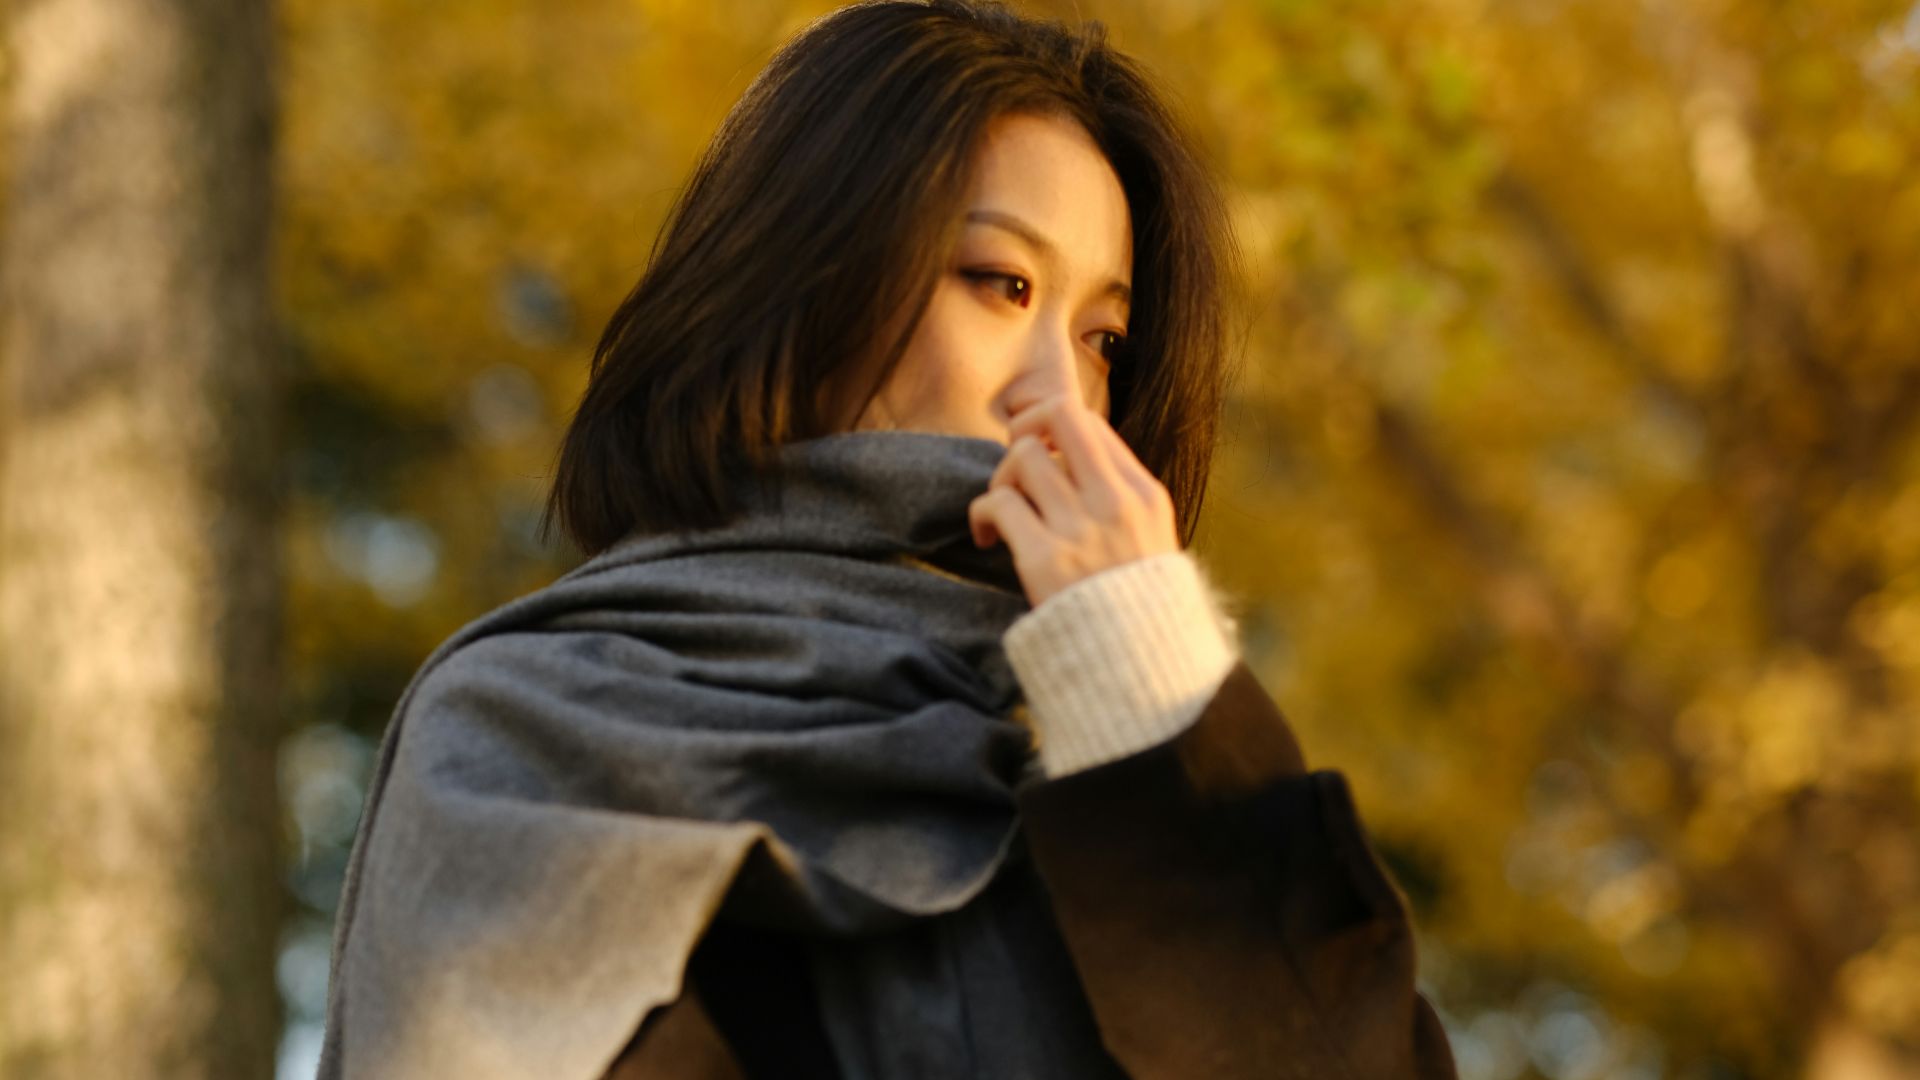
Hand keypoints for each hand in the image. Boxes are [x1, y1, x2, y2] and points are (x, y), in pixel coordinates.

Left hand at [967, 393, 1180, 607]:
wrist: (1143, 673)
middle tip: (1015, 466)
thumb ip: (1119, 502)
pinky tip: (988, 537)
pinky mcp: (1045, 560)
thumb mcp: (1151, 543)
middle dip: (1026, 430)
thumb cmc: (1139, 610)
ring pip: (1022, 457)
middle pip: (1059, 417)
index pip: (1093, 424)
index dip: (1055, 429)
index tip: (1043, 458)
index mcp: (1145, 496)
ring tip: (1004, 513)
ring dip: (1001, 479)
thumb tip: (1070, 464)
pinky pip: (999, 503)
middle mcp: (1115, 503)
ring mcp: (1081, 530)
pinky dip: (982, 513)